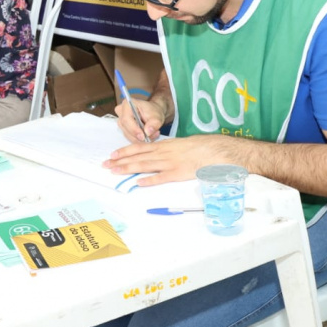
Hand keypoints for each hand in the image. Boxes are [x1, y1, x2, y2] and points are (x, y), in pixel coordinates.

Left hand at [102, 134, 239, 186]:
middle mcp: (165, 152)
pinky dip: (150, 180)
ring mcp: (172, 162)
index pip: (140, 147)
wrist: (220, 150)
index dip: (125, 151)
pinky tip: (139, 182)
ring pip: (146, 165)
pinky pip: (162, 177)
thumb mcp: (183, 144)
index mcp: (166, 145)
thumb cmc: (204, 147)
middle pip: (138, 156)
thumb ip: (170, 149)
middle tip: (106, 165)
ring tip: (115, 172)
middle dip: (121, 161)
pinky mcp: (180, 173)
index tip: (112, 155)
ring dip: (129, 168)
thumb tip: (159, 153)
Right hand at [115, 97, 165, 142]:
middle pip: (126, 128)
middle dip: (139, 136)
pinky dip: (139, 139)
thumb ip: (154, 123)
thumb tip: (148, 132)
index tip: (143, 137)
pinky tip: (148, 136)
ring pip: (128, 134)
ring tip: (153, 135)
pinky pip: (129, 137)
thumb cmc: (153, 111)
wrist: (152, 112)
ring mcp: (120, 121)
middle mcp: (121, 112)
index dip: (134, 129)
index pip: (126, 119)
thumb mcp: (157, 116)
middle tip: (153, 135)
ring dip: (140, 139)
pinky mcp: (123, 128)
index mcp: (127, 104)